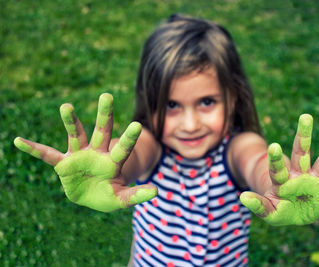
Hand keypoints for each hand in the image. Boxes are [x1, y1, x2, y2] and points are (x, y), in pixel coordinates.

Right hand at [14, 93, 156, 211]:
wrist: (92, 195)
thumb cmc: (109, 194)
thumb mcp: (121, 198)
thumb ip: (136, 194)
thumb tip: (155, 191)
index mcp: (113, 161)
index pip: (123, 148)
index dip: (129, 138)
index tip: (137, 125)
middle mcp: (97, 153)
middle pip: (102, 131)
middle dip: (104, 115)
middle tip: (107, 96)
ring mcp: (80, 155)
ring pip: (76, 135)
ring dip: (71, 122)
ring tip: (66, 106)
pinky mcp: (63, 164)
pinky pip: (46, 155)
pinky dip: (33, 149)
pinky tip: (18, 141)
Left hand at [240, 114, 318, 225]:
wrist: (291, 211)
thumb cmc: (277, 208)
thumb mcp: (268, 211)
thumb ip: (258, 205)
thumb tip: (243, 197)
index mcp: (282, 180)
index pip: (277, 167)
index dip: (276, 158)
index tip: (273, 145)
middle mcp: (299, 175)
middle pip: (301, 152)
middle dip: (303, 135)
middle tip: (305, 116)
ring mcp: (315, 181)